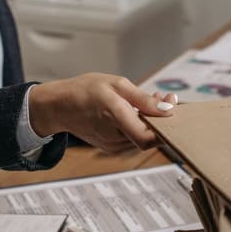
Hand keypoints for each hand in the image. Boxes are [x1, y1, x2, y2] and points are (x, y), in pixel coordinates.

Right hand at [29, 73, 177, 152]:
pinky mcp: (111, 147)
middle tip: (163, 96)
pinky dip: (139, 126)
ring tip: (147, 100)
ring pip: (142, 138)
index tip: (171, 106)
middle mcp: (114, 136)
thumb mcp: (116, 84)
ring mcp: (112, 145)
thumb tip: (168, 109)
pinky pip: (133, 138)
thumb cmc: (85, 90)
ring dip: (150, 121)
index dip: (165, 128)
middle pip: (149, 137)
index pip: (147, 137)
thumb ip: (143, 99)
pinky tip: (135, 111)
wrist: (59, 106)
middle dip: (160, 118)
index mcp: (114, 116)